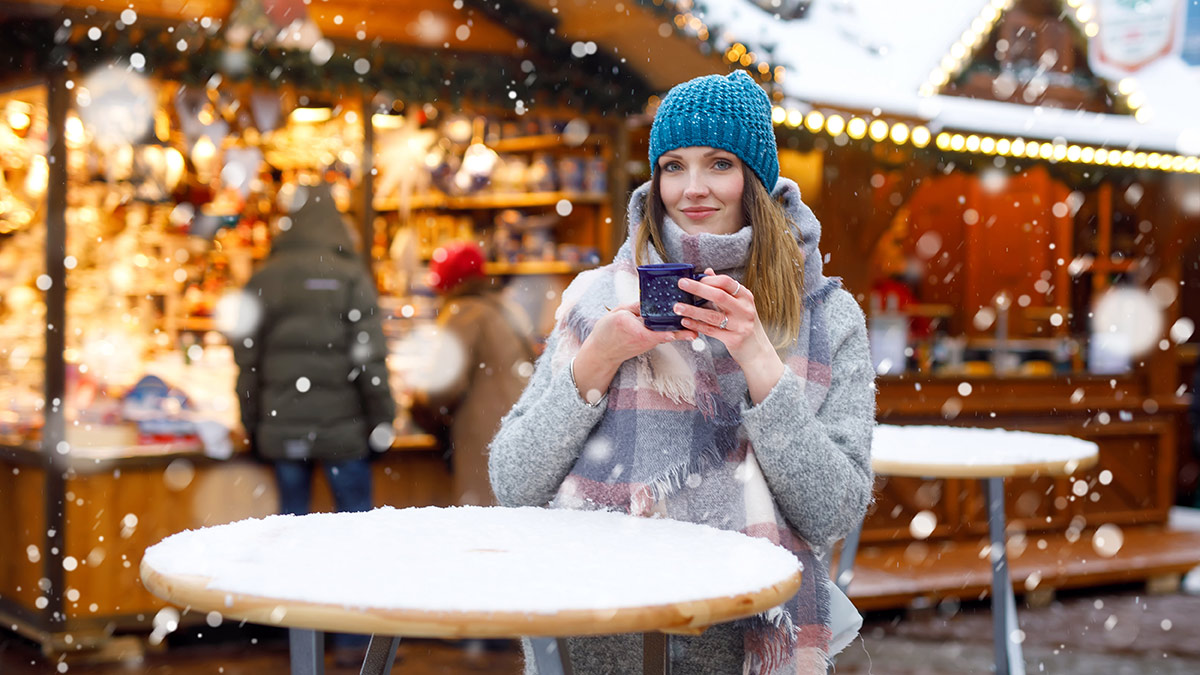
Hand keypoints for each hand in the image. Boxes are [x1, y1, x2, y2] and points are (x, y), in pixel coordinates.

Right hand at [572, 302, 696, 402]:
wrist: (601, 353)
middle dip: (682, 332)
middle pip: (667, 335)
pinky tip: (681, 329)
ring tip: (694, 329)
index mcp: (637, 330)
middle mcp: (645, 339)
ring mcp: (647, 344)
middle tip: (696, 330)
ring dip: (679, 333)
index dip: (673, 332)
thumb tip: (650, 298)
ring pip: (666, 337)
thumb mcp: (619, 313)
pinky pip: (661, 338)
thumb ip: (636, 306)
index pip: (658, 332)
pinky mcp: (647, 345)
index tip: (685, 329)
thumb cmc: (606, 333)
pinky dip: (671, 333)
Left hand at [674, 269, 784, 402]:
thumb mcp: (739, 304)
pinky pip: (711, 331)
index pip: (727, 282)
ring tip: (677, 307)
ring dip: (692, 310)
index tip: (693, 278)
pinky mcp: (734, 339)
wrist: (757, 350)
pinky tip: (685, 322)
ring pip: (712, 315)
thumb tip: (707, 271)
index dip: (709, 279)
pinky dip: (696, 325)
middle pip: (719, 295)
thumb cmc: (744, 324)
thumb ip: (723, 289)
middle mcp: (745, 309)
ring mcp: (740, 325)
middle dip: (698, 289)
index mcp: (746, 297)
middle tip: (681, 284)